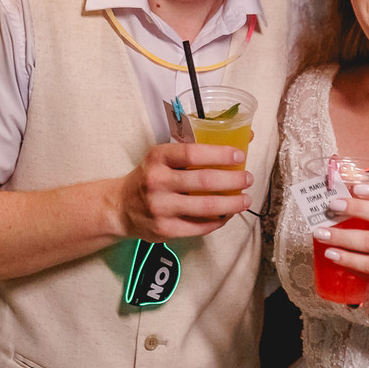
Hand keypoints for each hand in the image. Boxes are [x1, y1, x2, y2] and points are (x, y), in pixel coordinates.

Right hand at [117, 142, 253, 242]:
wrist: (120, 207)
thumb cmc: (150, 177)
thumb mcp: (162, 157)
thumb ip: (193, 150)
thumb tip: (240, 137)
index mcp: (157, 158)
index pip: (192, 153)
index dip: (219, 154)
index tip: (239, 155)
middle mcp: (157, 182)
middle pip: (203, 181)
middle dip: (232, 180)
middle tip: (248, 178)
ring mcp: (160, 208)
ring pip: (205, 207)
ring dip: (232, 204)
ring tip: (245, 199)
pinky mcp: (165, 230)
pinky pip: (199, 227)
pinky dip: (218, 221)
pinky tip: (227, 214)